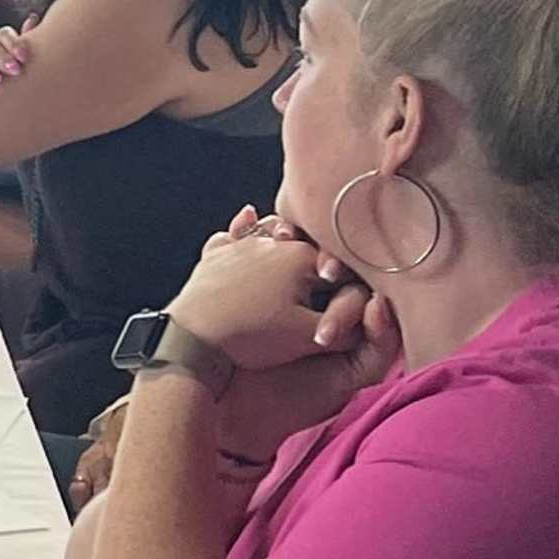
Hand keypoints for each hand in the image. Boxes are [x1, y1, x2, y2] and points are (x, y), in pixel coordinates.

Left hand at [168, 205, 370, 377]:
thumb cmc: (251, 337)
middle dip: (322, 256)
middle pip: (310, 243)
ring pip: (274, 232)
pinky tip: (248, 217)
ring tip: (293, 237)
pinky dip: (243, 228)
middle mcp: (274, 243)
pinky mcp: (216, 257)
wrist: (190, 340)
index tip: (352, 295)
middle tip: (327, 270)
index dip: (351, 281)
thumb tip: (368, 321)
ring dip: (285, 234)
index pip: (342, 264)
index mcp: (302, 258)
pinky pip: (235, 235)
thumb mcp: (308, 338)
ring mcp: (241, 246)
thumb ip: (346, 328)